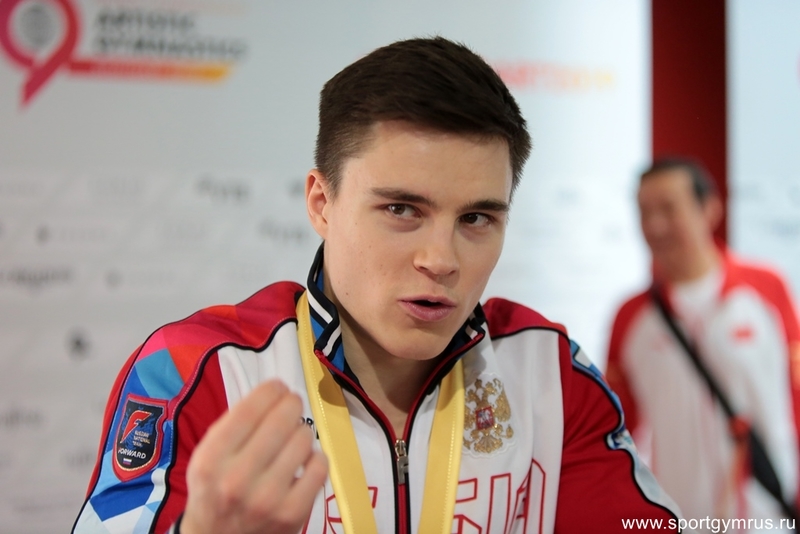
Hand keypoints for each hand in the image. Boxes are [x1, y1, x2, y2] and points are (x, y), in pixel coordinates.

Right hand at [181, 380, 327, 533]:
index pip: (250, 409)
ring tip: (292, 439)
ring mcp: (267, 498)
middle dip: (291, 404)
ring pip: (303, 439)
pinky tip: (303, 461)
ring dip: (301, 432)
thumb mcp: (208, 455)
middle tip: (292, 406)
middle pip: (282, 419)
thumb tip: (275, 393)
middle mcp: (236, 479)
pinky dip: (315, 457)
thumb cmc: (215, 489)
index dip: (271, 390)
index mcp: (211, 459)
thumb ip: (234, 425)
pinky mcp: (292, 513)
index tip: (279, 387)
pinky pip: (319, 465)